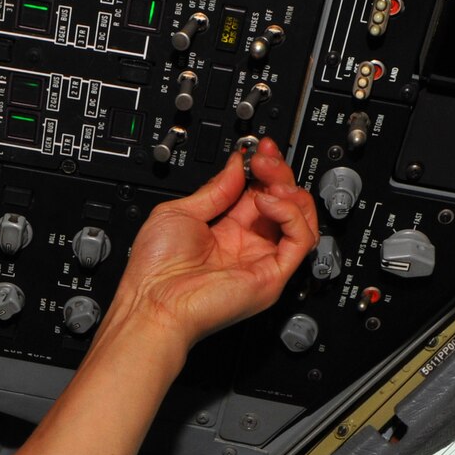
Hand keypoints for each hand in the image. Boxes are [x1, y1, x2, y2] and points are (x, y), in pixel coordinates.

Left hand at [111, 138, 318, 350]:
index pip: (261, 193)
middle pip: (284, 203)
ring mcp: (261, 261)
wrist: (153, 303)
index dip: (264, 170)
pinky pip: (301, 240)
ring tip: (267, 180)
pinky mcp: (272, 275)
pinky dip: (290, 213)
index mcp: (227, 232)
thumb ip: (215, 189)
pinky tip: (266, 202)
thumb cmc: (155, 270)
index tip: (258, 150)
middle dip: (278, 174)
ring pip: (301, 220)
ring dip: (289, 191)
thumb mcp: (180, 212)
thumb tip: (237, 164)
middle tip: (263, 160)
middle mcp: (248, 246)